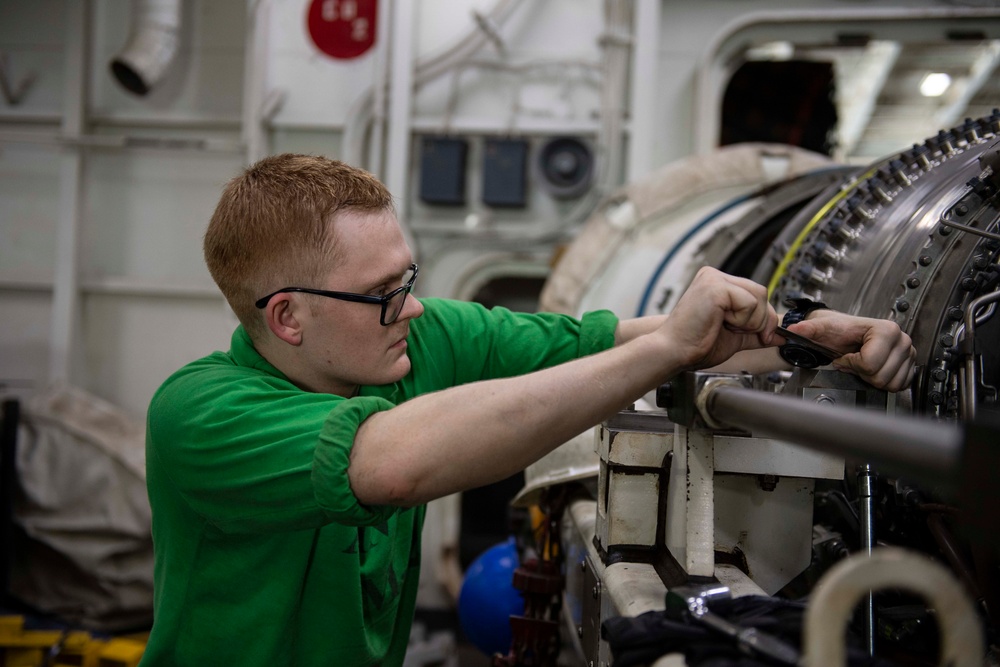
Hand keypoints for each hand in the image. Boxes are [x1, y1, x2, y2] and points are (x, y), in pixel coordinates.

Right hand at [660, 267, 779, 369]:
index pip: (756, 293)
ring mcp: (714, 278)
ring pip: (758, 296)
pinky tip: (721, 323)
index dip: (763, 318)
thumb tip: (782, 335)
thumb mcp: (735, 337)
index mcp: (717, 284)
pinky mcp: (716, 287)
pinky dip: (742, 320)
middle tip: (737, 332)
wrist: (675, 352)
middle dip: (760, 320)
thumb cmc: (695, 344)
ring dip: (750, 321)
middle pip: (761, 292)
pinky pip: (749, 302)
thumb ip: (757, 332)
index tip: (759, 336)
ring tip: (725, 327)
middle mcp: (715, 276)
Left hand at [784, 311, 915, 390]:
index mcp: (886, 330)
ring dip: (872, 378)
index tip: (846, 356)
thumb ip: (808, 329)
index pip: (870, 363)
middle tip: (854, 361)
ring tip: (863, 364)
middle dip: (862, 372)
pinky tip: (873, 370)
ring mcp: (908, 353)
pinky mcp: (909, 365)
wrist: (846, 333)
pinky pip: (899, 386)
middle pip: (880, 376)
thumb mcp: (822, 329)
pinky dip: (884, 382)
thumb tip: (794, 329)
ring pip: (890, 383)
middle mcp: (901, 340)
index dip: (853, 364)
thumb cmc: (838, 332)